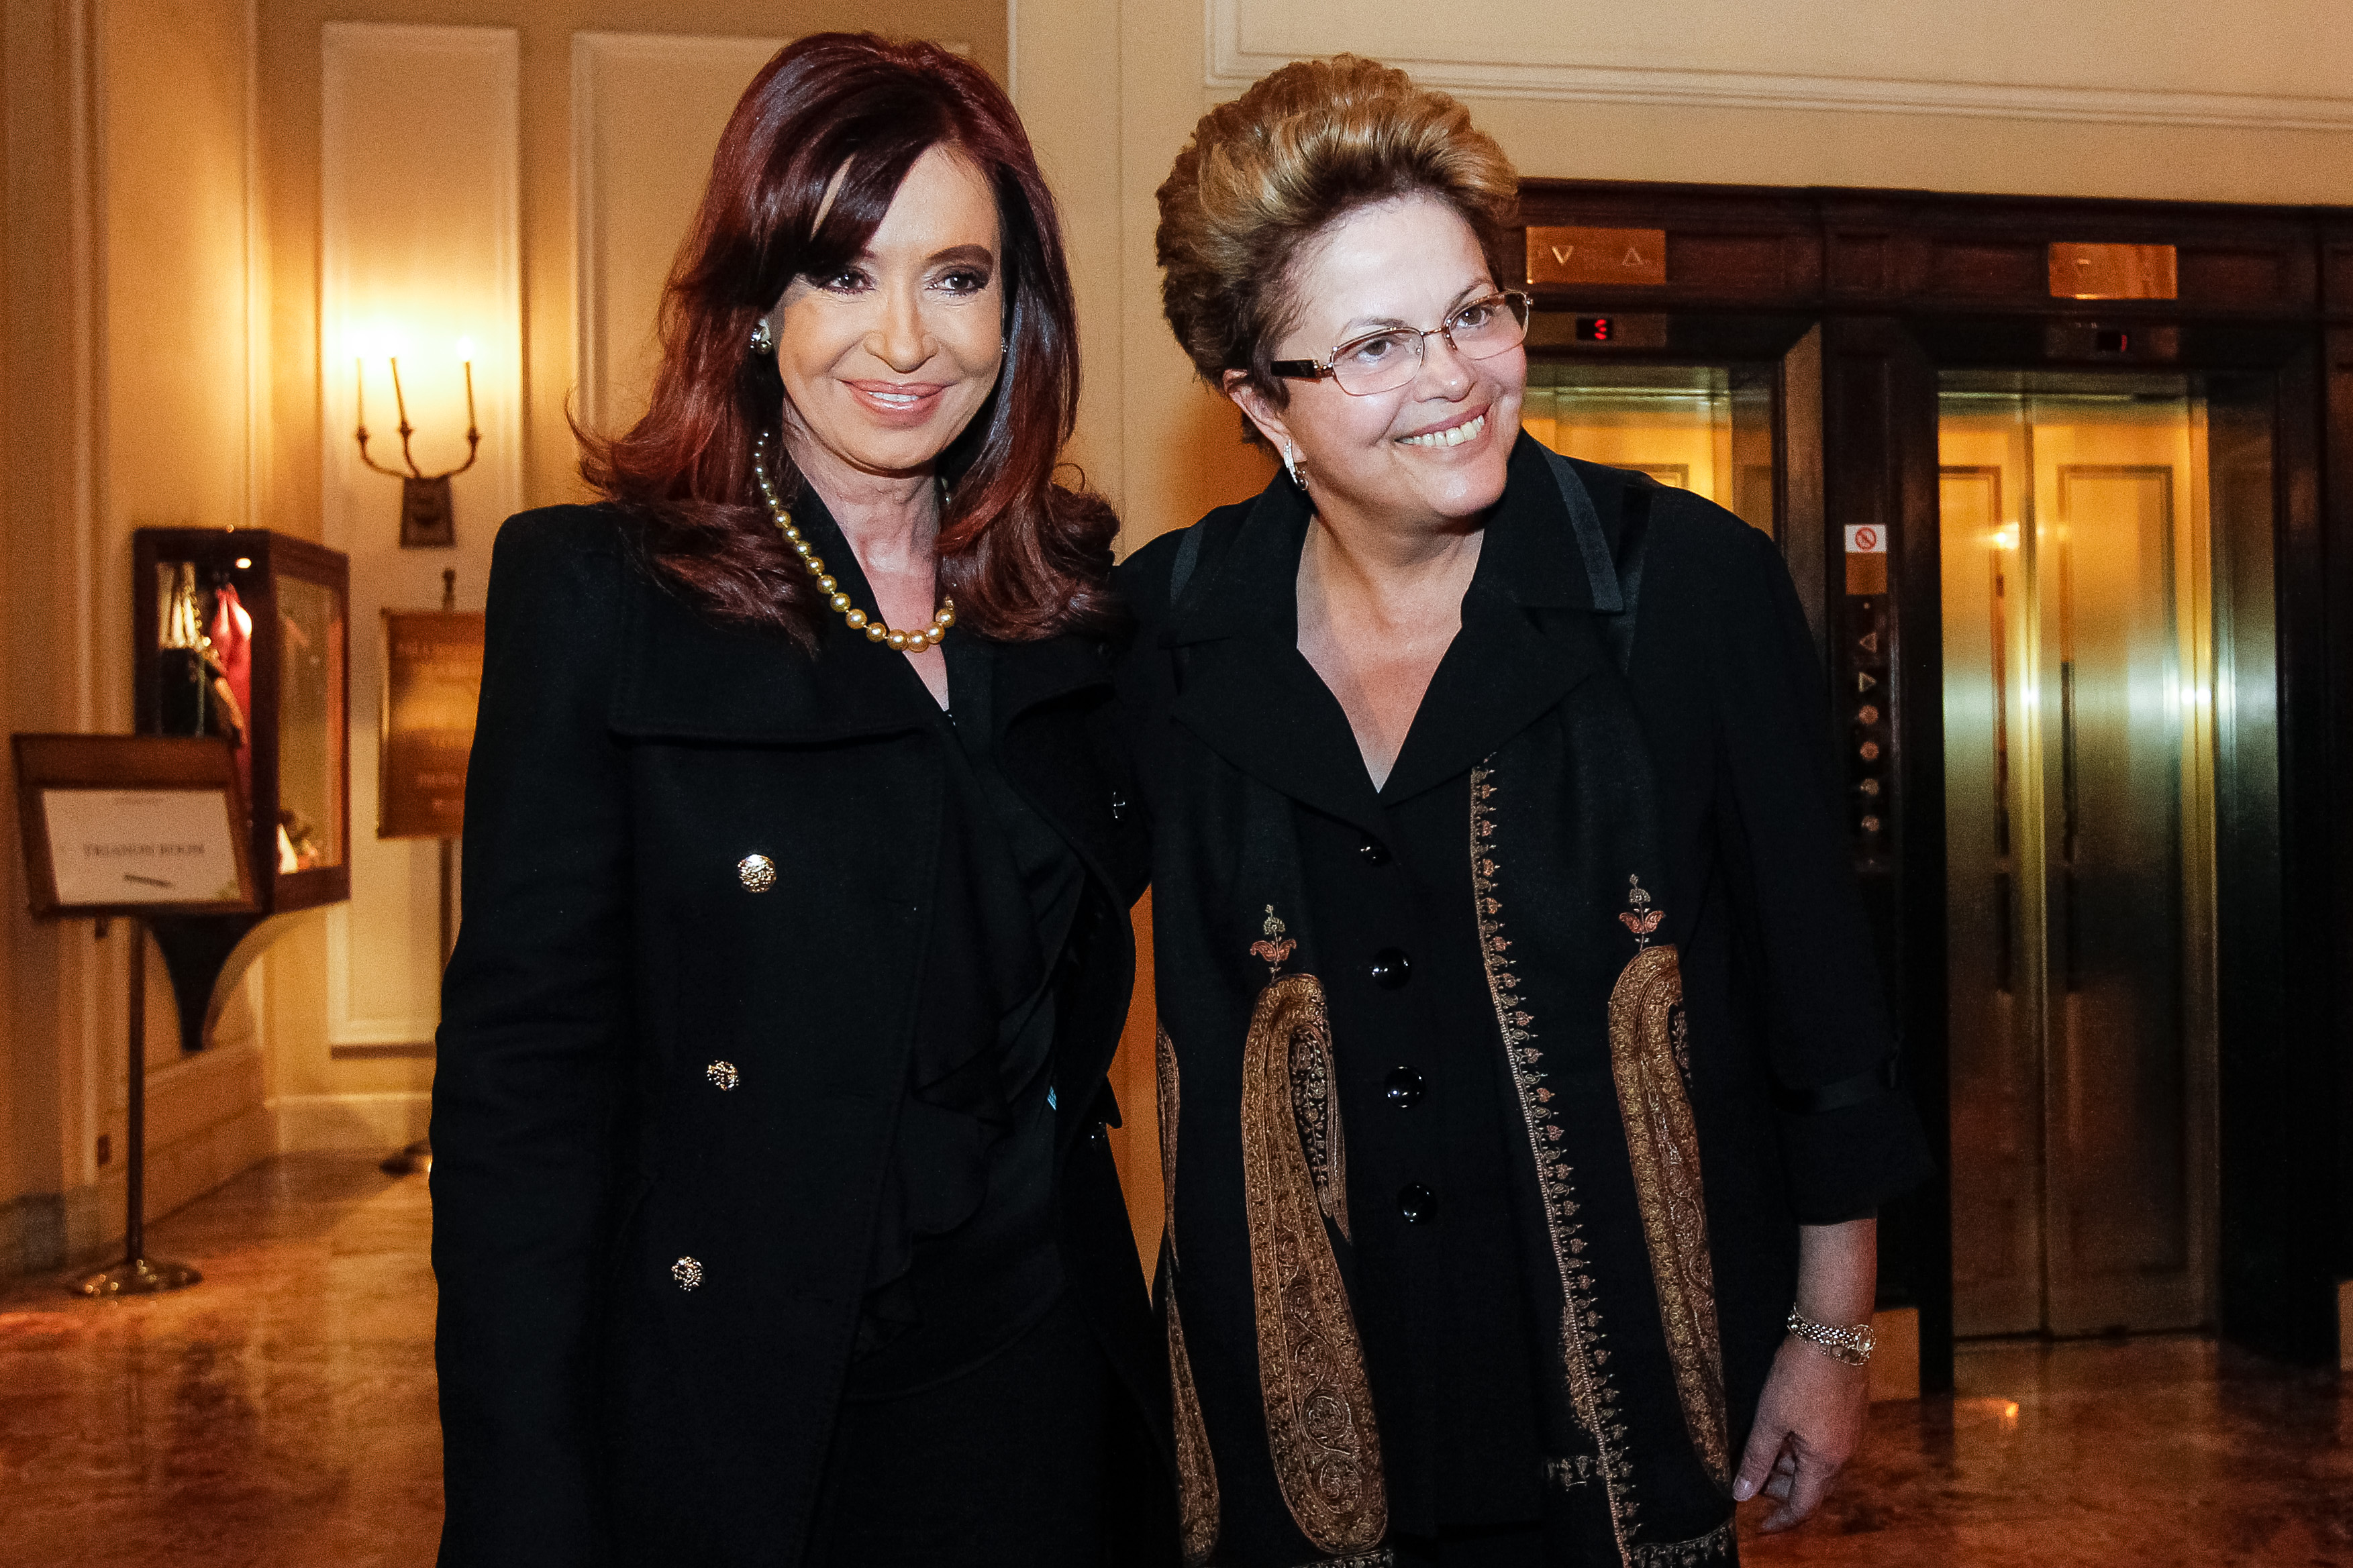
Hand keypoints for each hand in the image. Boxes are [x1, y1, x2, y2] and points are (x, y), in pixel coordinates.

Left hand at [1731, 1334, 1867, 1532]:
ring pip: (1818, 1462)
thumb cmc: (1800, 1374)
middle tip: (1752, 1476)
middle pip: (1812, 1485)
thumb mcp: (1770, 1419)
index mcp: (1826, 1461)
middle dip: (1782, 1487)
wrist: (1833, 1330)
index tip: (1762, 1527)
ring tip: (1763, 1446)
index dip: (1781, 1519)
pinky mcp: (1851, 1411)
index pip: (1803, 1506)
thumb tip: (1741, 1494)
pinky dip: (1803, 1445)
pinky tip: (1783, 1426)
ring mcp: (1852, 1431)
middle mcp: (1845, 1452)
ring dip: (1791, 1463)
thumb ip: (1756, 1459)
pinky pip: (1826, 1442)